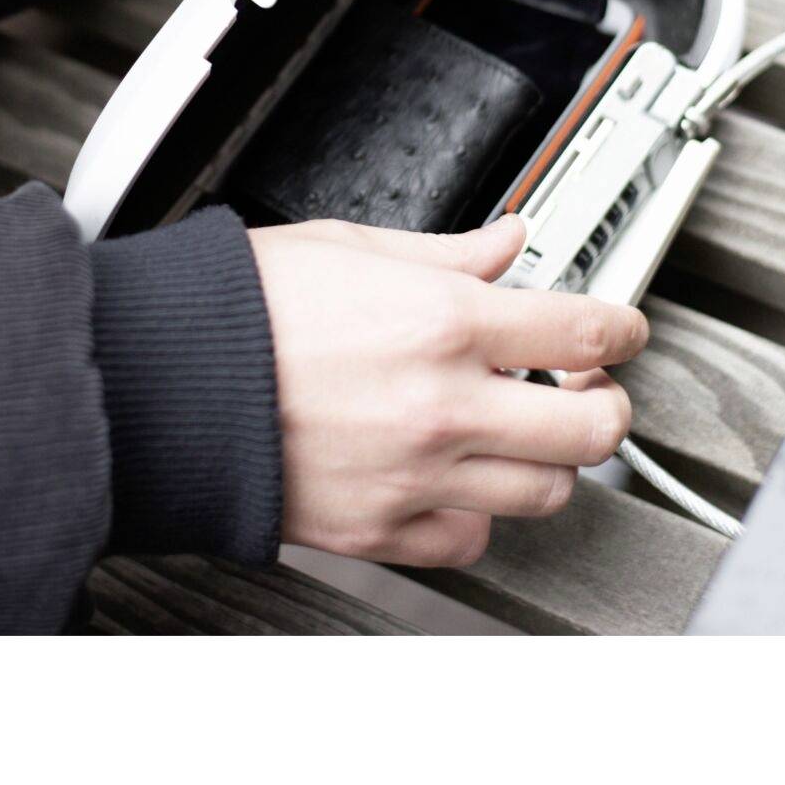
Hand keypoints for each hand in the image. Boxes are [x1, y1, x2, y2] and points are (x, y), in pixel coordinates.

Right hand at [251, 214, 644, 567]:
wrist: (158, 383)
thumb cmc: (237, 309)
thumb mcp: (348, 244)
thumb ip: (446, 250)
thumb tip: (505, 243)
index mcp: (442, 320)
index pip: (586, 329)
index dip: (625, 329)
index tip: (623, 330)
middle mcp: (443, 404)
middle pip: (593, 427)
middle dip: (607, 405)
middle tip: (589, 388)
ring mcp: (416, 476)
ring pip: (545, 493)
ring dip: (548, 461)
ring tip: (523, 433)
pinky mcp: (379, 531)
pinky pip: (469, 541)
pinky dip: (477, 515)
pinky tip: (458, 480)